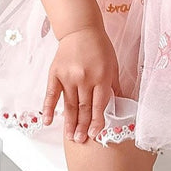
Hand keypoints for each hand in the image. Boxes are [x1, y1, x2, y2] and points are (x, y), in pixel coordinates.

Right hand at [42, 25, 120, 142]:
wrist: (81, 29)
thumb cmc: (99, 46)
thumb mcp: (113, 65)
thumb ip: (115, 86)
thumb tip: (122, 105)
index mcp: (101, 77)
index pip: (99, 105)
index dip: (96, 121)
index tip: (94, 135)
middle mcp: (84, 78)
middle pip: (83, 107)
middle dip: (82, 126)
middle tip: (80, 141)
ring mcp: (68, 76)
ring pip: (69, 104)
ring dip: (69, 122)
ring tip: (69, 137)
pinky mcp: (55, 73)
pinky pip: (51, 94)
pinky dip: (48, 108)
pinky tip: (47, 120)